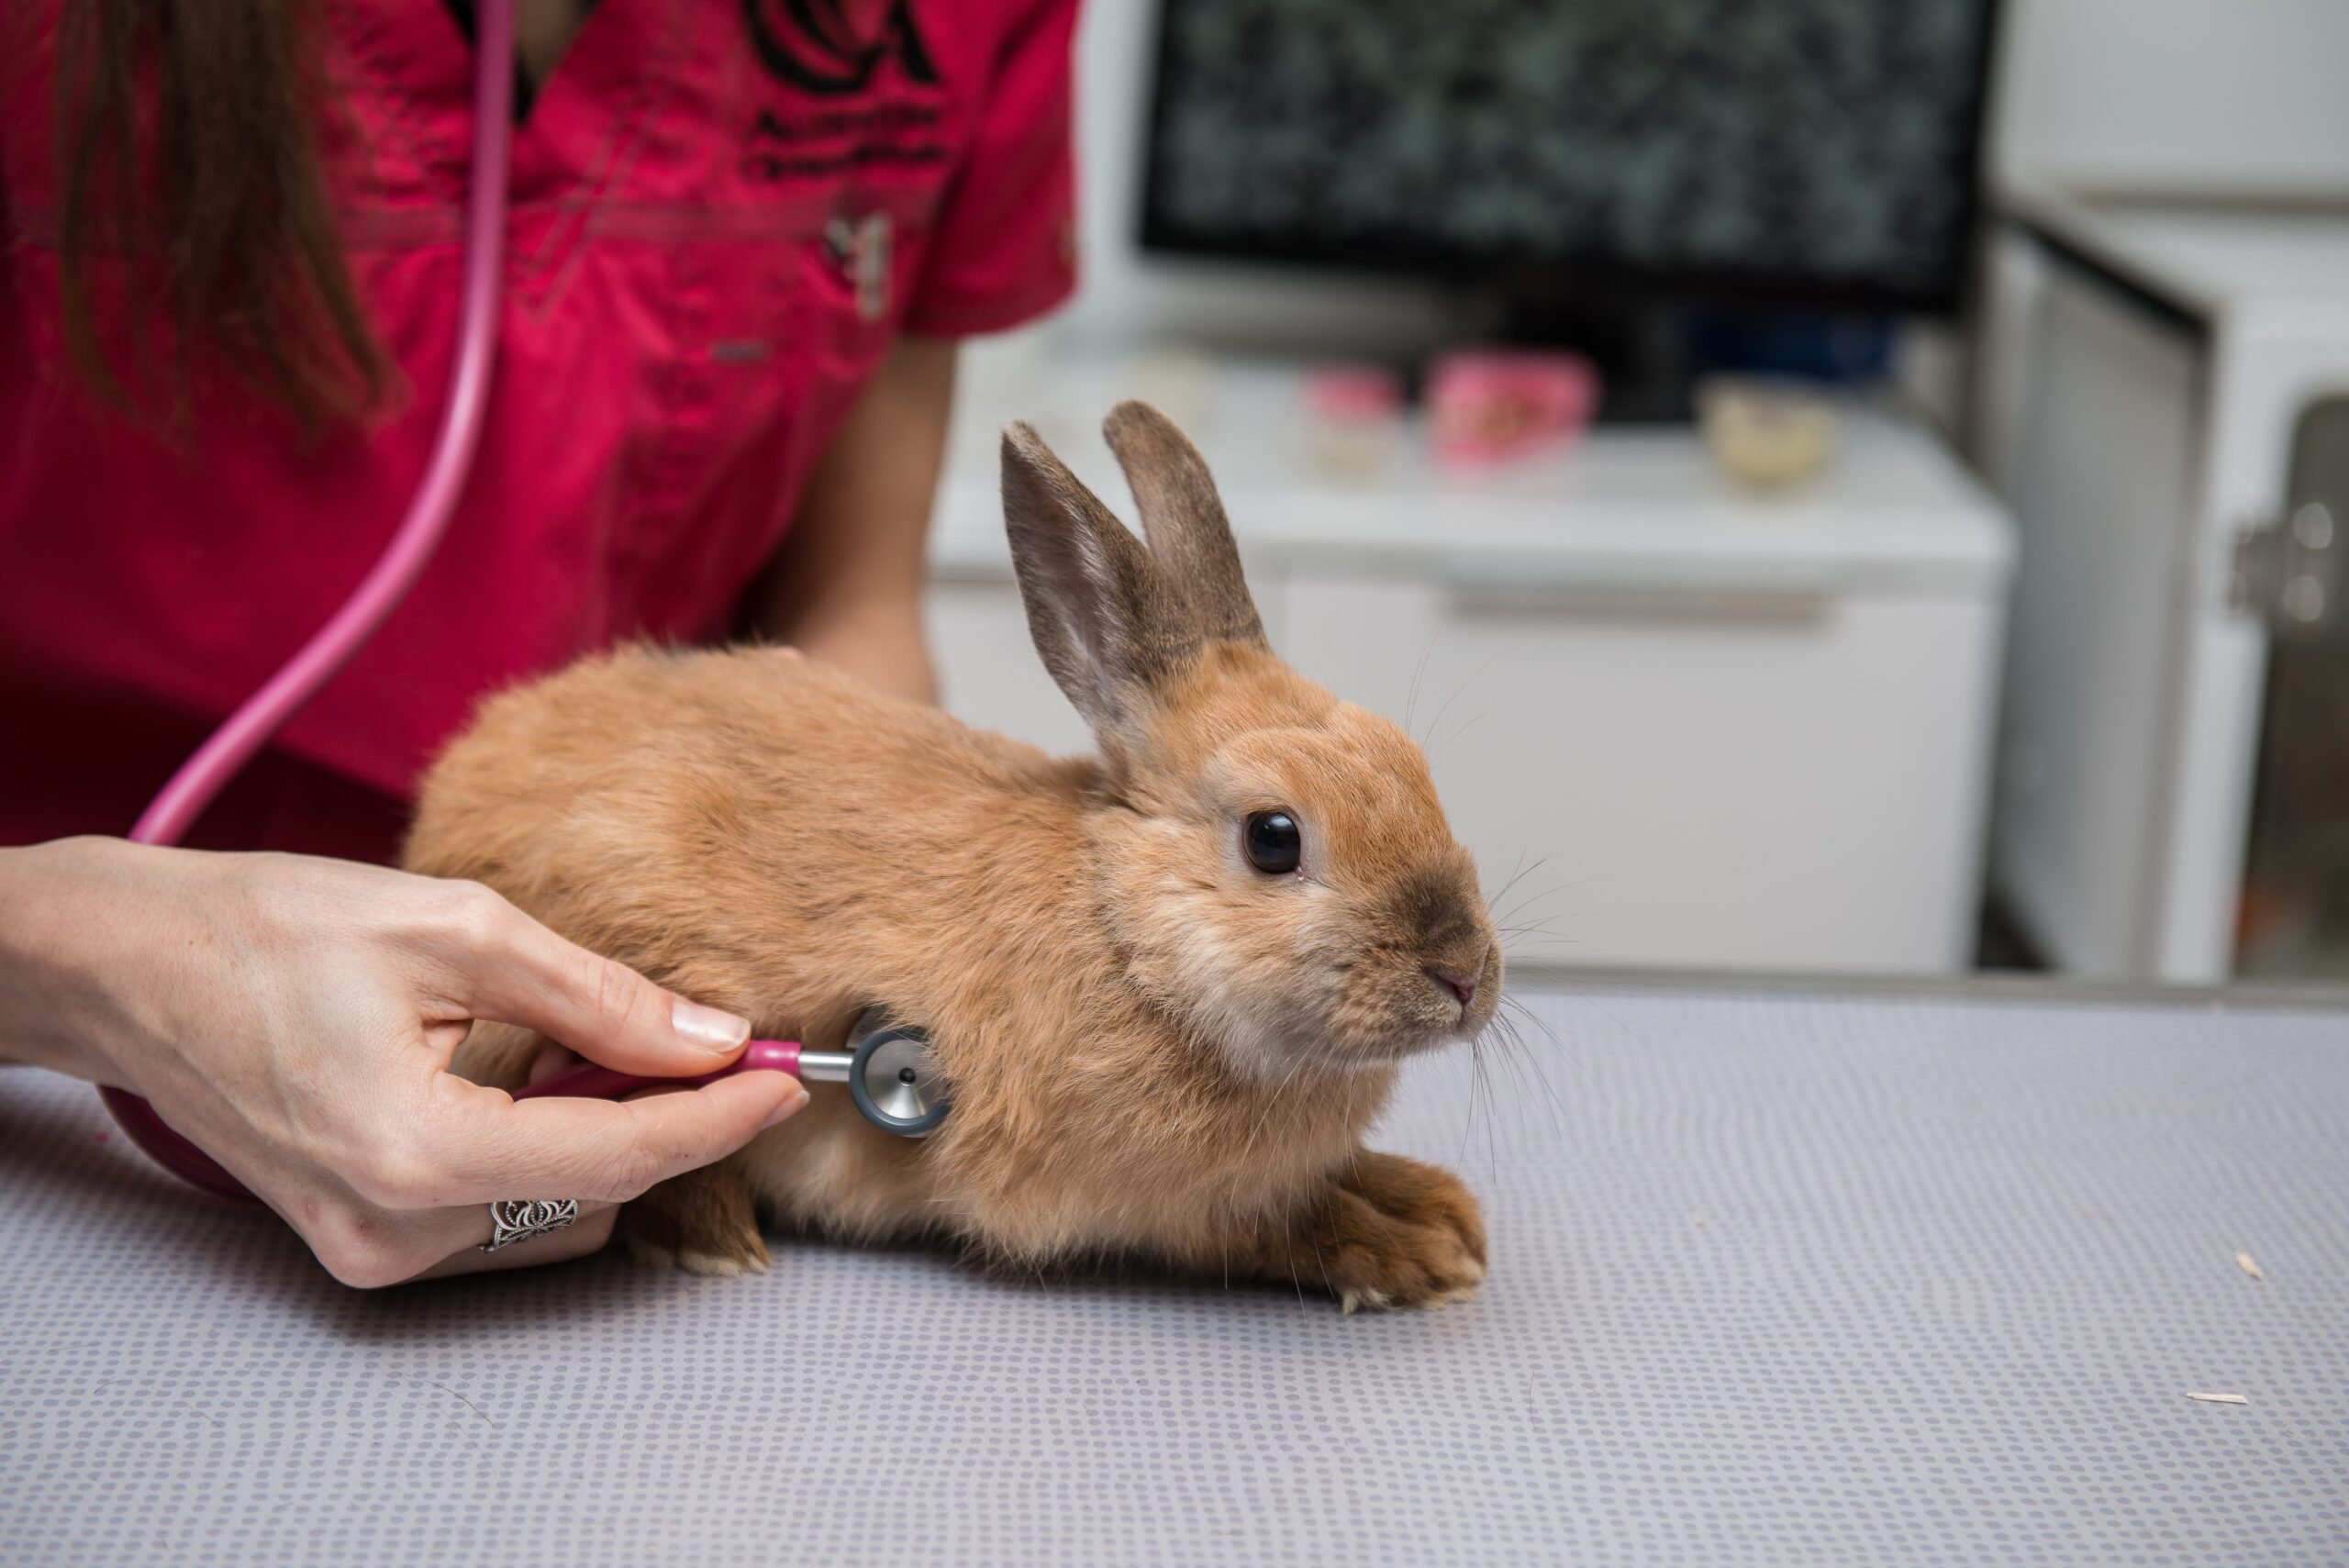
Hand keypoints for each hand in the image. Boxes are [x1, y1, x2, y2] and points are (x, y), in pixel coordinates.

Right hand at [0, 837, 805, 1285]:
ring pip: (562, 1215)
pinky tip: (521, 1084)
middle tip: (690, 1034)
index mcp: (417, 1153)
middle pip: (600, 1192)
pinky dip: (543, 1157)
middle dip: (662, 1116)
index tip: (788, 1076)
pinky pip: (504, 1220)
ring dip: (600, 1136)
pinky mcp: (363, 1244)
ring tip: (571, 1046)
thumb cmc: (272, 928)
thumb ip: (598, 998)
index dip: (719, 1117)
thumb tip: (710, 1038)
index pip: (620, 1158)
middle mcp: (395, 1229)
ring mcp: (373, 1250)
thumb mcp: (454, 928)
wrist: (131, 968)